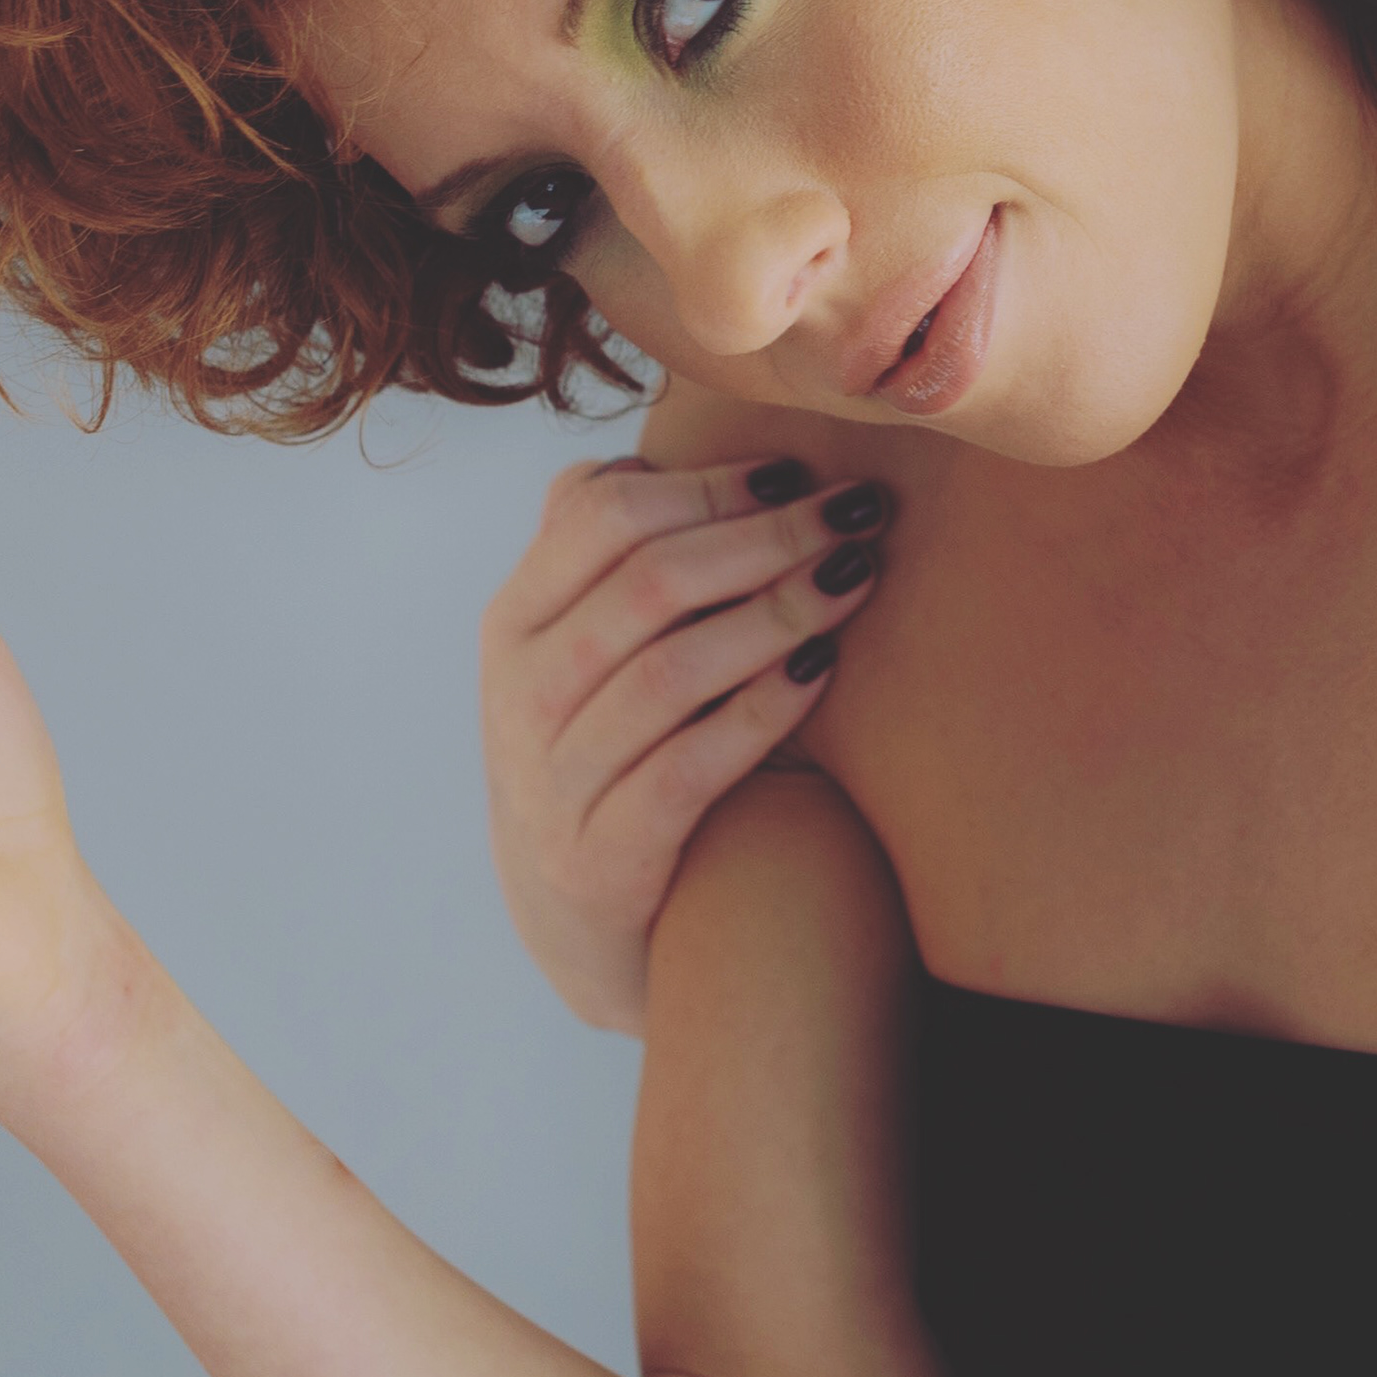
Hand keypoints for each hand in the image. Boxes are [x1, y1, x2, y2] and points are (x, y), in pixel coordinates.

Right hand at [481, 453, 896, 1033]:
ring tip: (858, 575)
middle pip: (649, 584)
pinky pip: (685, 770)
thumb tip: (685, 457)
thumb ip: (613, 552)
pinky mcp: (601, 858)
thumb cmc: (612, 745)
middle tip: (858, 512)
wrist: (580, 920)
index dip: (713, 484)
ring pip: (670, 671)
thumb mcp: (584, 644)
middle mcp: (521, 693)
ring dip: (777, 611)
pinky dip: (758, 713)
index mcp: (517, 619)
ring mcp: (553, 781)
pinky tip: (821, 669)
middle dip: (767, 537)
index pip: (604, 515)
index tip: (804, 470)